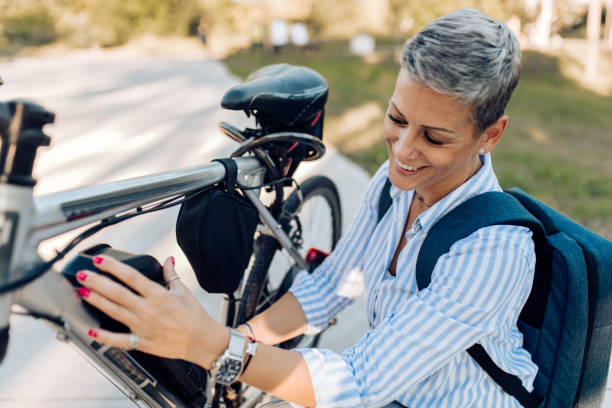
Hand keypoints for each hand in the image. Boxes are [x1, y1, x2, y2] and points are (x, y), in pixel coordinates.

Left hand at [76, 255, 228, 368]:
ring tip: (83, 292)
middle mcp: (148, 310)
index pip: (131, 277)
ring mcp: (143, 327)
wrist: (202, 341)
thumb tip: (168, 259)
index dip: (114, 267)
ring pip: (115, 312)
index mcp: (158, 295)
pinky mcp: (142, 342)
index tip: (100, 261)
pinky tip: (92, 330)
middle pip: (117, 293)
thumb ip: (171, 274)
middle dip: (98, 282)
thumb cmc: (194, 317)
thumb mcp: (184, 291)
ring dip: (97, 302)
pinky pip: (119, 340)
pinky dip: (105, 337)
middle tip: (83, 275)